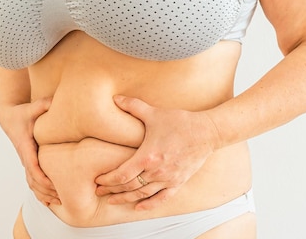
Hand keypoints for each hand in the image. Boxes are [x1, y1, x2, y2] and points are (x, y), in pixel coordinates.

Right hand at [0, 97, 60, 205]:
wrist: (9, 117)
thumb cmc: (22, 112)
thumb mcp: (32, 107)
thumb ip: (43, 104)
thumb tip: (54, 100)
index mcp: (25, 145)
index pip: (33, 165)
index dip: (42, 176)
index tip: (53, 184)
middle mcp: (24, 156)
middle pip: (34, 178)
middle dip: (47, 189)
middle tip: (63, 197)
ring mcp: (25, 160)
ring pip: (32, 182)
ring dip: (44, 193)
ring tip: (59, 202)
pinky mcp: (28, 161)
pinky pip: (32, 180)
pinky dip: (39, 192)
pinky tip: (49, 202)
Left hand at [95, 95, 219, 210]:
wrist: (207, 132)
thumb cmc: (181, 122)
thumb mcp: (154, 113)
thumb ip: (133, 106)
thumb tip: (115, 98)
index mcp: (148, 157)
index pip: (122, 175)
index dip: (108, 180)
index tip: (98, 180)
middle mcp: (157, 171)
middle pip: (129, 187)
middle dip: (112, 190)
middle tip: (99, 191)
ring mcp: (168, 179)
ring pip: (143, 194)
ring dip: (126, 198)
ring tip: (112, 199)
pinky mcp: (178, 182)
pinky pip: (162, 198)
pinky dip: (149, 204)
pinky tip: (138, 207)